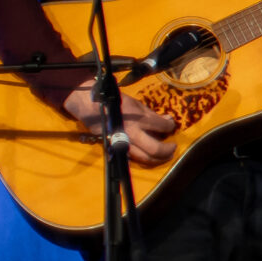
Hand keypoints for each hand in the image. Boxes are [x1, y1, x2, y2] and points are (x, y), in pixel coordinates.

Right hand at [62, 84, 176, 165]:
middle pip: (155, 149)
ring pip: (144, 158)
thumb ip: (152, 114)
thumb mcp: (136, 104)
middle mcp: (132, 133)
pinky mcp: (114, 147)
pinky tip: (147, 156)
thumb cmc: (114, 102)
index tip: (170, 126)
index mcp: (139, 119)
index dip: (170, 127)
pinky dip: (141, 158)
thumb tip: (167, 120)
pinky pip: (131, 158)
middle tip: (172, 148)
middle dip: (167, 150)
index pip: (163, 127)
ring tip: (164, 155)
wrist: (89, 105)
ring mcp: (122, 142)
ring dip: (157, 159)